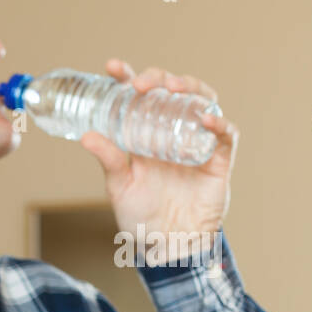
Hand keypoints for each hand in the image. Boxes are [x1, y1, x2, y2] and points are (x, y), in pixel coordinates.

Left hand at [79, 59, 239, 262]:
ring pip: (203, 101)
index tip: (113, 67)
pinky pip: (225, 134)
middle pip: (173, 91)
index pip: (140, 97)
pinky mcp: (218, 158)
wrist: (166, 244)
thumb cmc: (141, 215)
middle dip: (160, 78)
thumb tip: (86, 135)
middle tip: (143, 83)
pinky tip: (206, 118)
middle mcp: (173, 131)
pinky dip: (218, 122)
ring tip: (174, 87)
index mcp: (146, 133)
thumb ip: (109, 159)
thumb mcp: (119, 185)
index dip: (130, 77)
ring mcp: (197, 141)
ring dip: (191, 88)